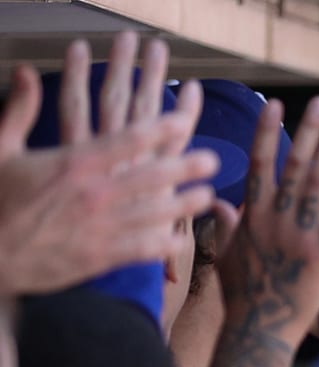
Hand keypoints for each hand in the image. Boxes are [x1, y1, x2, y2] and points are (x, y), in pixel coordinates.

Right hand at [0, 36, 219, 296]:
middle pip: (149, 176)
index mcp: (72, 163)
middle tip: (212, 160)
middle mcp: (93, 194)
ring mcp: (99, 228)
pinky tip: (181, 239)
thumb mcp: (0, 149)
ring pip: (153, 213)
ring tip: (207, 196)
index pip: (125, 141)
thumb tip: (24, 71)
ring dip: (183, 205)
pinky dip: (163, 245)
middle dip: (184, 167)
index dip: (159, 129)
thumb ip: (19, 110)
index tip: (183, 121)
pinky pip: (140, 250)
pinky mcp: (98, 257)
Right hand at [213, 95, 318, 347]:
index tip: (276, 105)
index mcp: (251, 216)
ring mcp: (299, 234)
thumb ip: (227, 225)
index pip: (259, 165)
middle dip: (308, 132)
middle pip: (292, 165)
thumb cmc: (243, 297)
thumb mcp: (227, 256)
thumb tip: (216, 200)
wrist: (260, 331)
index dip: (267, 132)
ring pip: (318, 182)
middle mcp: (274, 218)